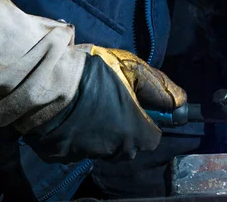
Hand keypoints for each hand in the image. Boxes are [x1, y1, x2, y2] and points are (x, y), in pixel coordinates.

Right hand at [24, 46, 186, 162]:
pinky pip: (78, 147)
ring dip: (102, 130)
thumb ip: (161, 89)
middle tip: (112, 102)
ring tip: (89, 105)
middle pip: (128, 145)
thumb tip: (181, 102)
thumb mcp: (135, 71)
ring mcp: (85, 155)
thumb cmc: (94, 74)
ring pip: (103, 146)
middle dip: (125, 127)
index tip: (139, 107)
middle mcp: (113, 150)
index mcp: (134, 134)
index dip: (148, 121)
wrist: (46, 80)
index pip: (152, 137)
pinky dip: (78, 134)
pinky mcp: (62, 155)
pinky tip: (72, 114)